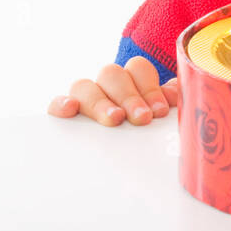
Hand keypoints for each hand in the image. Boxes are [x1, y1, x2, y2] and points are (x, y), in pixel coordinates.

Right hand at [49, 57, 179, 125]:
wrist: (126, 162)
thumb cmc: (148, 131)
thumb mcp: (161, 116)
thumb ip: (168, 103)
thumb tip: (174, 97)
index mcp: (133, 80)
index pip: (138, 68)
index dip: (149, 87)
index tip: (159, 111)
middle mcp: (107, 84)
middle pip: (112, 74)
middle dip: (129, 96)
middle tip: (142, 118)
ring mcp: (85, 97)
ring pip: (84, 85)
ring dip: (101, 102)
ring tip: (114, 119)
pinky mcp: (65, 114)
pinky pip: (56, 102)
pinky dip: (60, 103)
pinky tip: (70, 110)